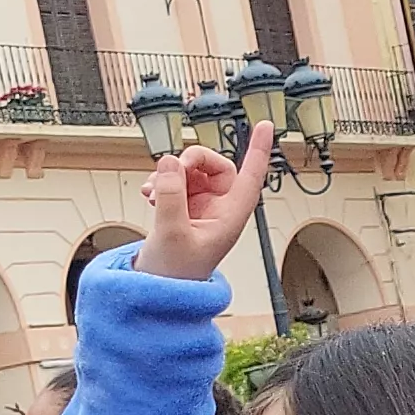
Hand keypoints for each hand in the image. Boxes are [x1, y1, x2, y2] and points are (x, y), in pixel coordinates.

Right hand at [138, 121, 277, 284]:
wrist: (155, 290)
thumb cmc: (174, 272)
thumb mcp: (171, 232)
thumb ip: (170, 194)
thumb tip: (170, 161)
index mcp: (230, 216)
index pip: (250, 175)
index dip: (259, 149)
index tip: (266, 124)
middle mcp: (219, 208)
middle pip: (214, 165)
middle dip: (189, 162)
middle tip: (169, 171)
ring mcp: (200, 207)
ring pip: (190, 171)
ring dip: (169, 174)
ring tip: (151, 192)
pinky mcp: (182, 207)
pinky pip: (174, 181)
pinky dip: (160, 182)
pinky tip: (148, 194)